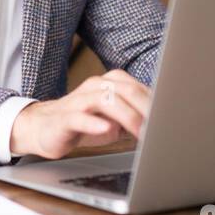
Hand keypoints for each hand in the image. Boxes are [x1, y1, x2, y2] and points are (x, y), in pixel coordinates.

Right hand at [9, 70, 150, 159]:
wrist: (42, 128)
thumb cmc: (82, 124)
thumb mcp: (114, 122)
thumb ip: (135, 119)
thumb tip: (161, 126)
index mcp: (109, 84)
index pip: (138, 88)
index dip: (156, 102)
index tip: (171, 118)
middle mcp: (95, 87)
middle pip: (125, 90)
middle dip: (146, 109)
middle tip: (161, 127)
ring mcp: (78, 101)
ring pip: (105, 100)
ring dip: (127, 115)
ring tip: (141, 130)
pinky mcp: (64, 118)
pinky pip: (79, 117)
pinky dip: (94, 122)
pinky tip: (107, 128)